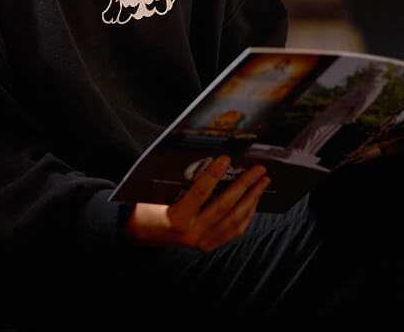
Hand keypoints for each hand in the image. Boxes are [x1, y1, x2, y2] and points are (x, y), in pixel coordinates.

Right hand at [123, 156, 269, 251]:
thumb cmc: (146, 208)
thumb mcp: (155, 193)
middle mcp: (192, 233)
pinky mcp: (209, 245)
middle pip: (225, 207)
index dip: (213, 174)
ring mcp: (203, 242)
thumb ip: (177, 181)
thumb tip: (201, 160)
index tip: (226, 158)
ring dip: (251, 199)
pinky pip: (234, 230)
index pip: (199, 193)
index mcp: (176, 218)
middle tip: (259, 170)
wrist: (141, 235)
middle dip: (245, 186)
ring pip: (234, 220)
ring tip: (262, 182)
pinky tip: (253, 201)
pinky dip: (246, 214)